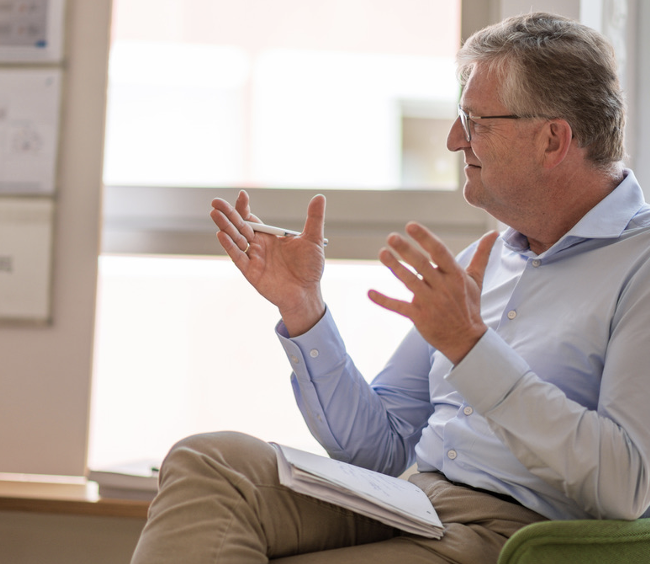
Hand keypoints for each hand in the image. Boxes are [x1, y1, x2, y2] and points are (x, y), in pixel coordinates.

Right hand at [210, 190, 326, 335]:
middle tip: (215, 201)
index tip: (242, 194)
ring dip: (225, 226)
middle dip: (228, 213)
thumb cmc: (310, 268)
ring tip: (214, 213)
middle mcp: (258, 246)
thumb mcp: (314, 239)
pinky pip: (238, 257)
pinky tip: (221, 234)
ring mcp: (253, 258)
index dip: (244, 207)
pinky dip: (229, 246)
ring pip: (235, 239)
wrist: (307, 293)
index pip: (252, 219)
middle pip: (239, 226)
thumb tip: (319, 196)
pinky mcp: (251, 272)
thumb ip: (314, 218)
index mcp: (270, 237)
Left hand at [368, 223, 498, 363]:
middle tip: (391, 237)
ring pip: (409, 282)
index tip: (411, 225)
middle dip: (406, 250)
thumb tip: (494, 234)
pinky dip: (384, 300)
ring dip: (395, 268)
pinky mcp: (419, 317)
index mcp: (455, 276)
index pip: (439, 252)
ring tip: (382, 253)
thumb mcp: (476, 280)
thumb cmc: (469, 306)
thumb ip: (481, 255)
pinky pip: (398, 307)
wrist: (466, 340)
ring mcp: (430, 303)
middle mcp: (443, 288)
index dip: (425, 238)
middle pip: (422, 265)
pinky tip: (370, 293)